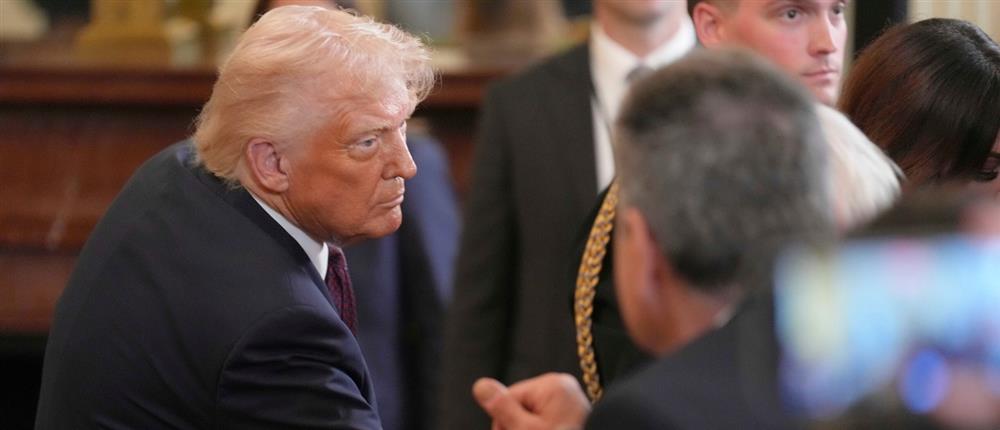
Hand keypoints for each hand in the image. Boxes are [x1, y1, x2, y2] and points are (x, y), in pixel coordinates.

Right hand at [472, 373, 590, 429]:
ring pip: (533, 415)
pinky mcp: (574, 412)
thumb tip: (480, 385)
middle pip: (521, 406)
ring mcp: (570, 399)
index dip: (505, 423)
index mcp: (552, 384)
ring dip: (529, 428)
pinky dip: (542, 429)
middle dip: (518, 426)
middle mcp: (563, 386)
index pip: (509, 398)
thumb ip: (503, 409)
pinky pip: (547, 419)